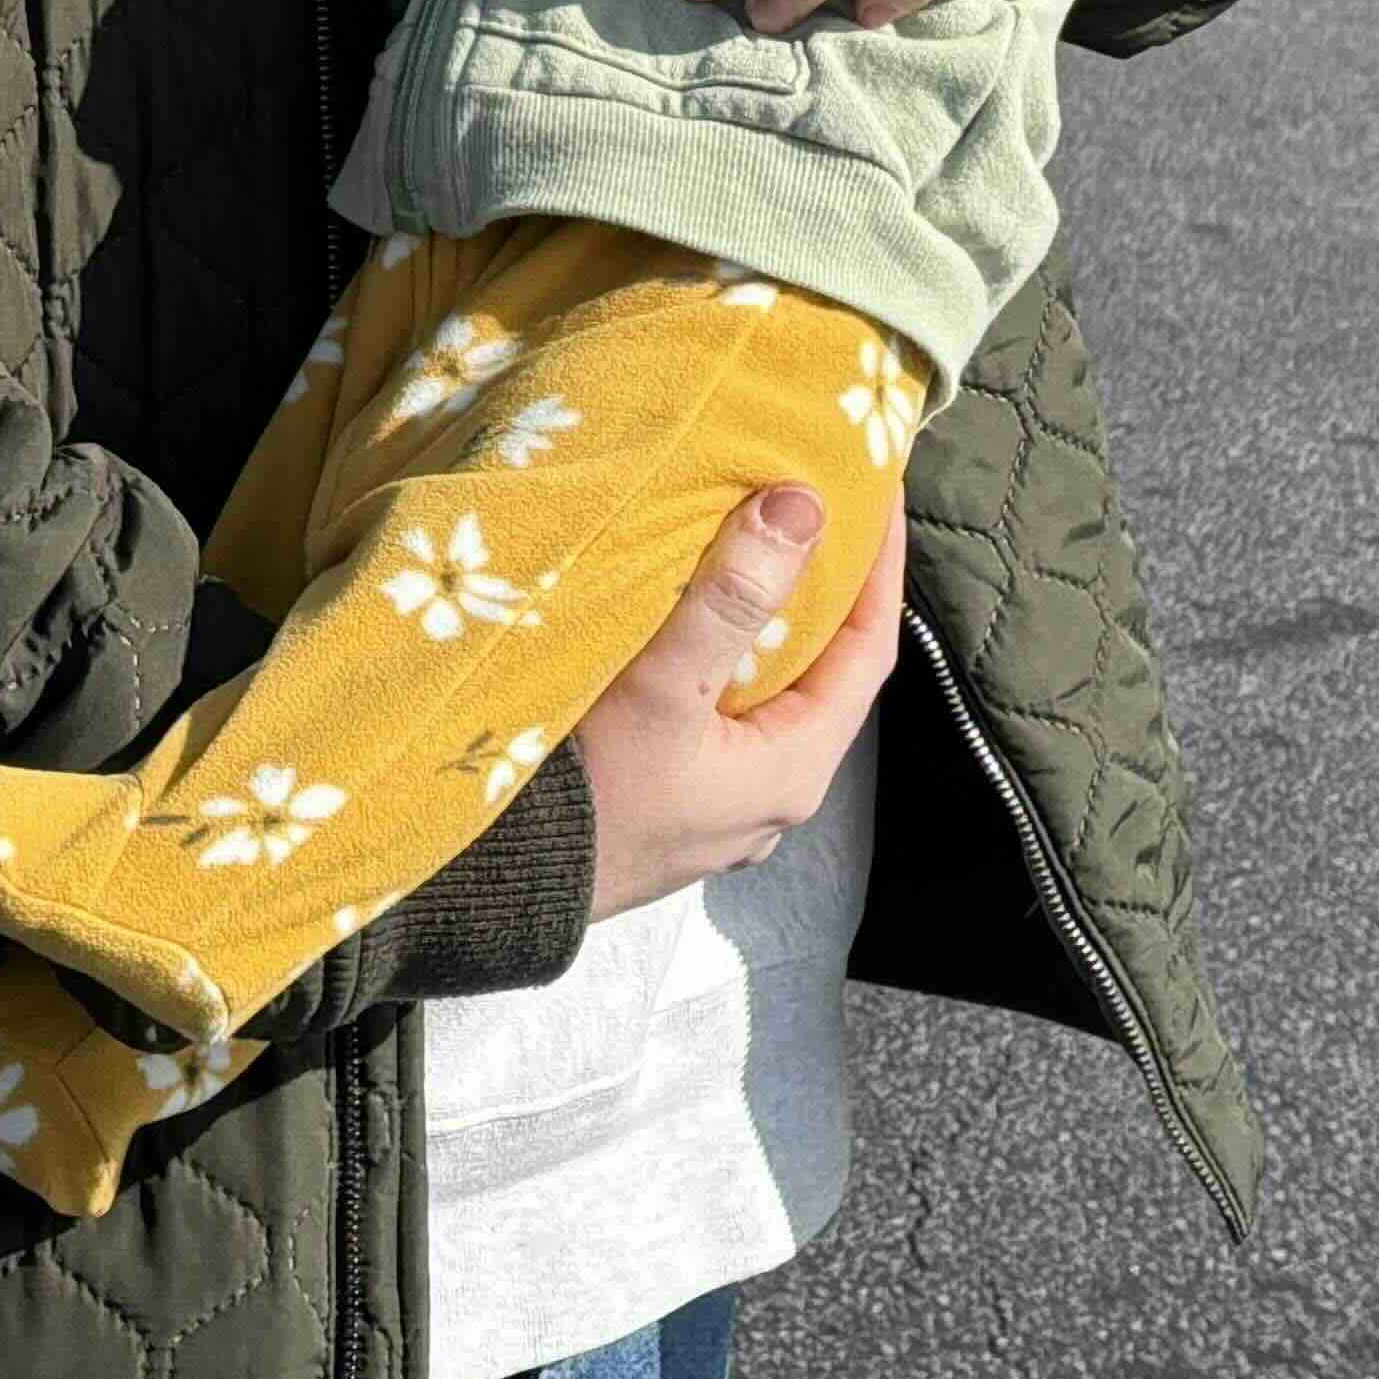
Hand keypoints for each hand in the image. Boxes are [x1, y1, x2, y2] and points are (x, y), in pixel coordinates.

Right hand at [577, 486, 904, 916]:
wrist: (496, 889)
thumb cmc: (589, 795)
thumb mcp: (663, 691)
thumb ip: (731, 599)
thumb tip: (804, 505)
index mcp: (794, 768)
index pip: (869, 649)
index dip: (882, 568)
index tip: (882, 490)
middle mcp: (774, 794)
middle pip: (823, 671)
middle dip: (824, 587)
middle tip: (814, 502)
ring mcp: (724, 804)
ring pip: (769, 693)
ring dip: (769, 621)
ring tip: (752, 544)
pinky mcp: (676, 803)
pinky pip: (723, 714)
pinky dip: (723, 656)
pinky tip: (687, 627)